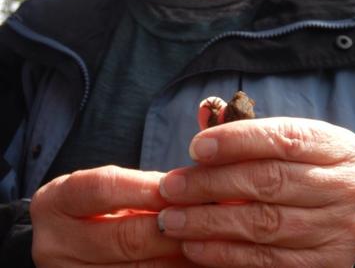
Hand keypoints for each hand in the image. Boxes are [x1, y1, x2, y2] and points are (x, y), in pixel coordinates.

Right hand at [31, 165, 198, 266]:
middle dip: (170, 227)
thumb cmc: (96, 208)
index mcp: (54, 203)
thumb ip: (141, 187)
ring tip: (209, 242)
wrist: (67, 246)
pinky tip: (193, 261)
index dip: (144, 188)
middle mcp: (53, 245)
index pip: (102, 188)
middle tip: (206, 217)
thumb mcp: (105, 190)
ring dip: (178, 256)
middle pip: (122, 236)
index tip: (179, 187)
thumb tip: (192, 186)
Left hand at [157, 116, 354, 267]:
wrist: (348, 216)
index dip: (237, 141)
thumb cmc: (308, 169)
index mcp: (340, 148)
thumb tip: (206, 110)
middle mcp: (348, 188)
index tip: (196, 148)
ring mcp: (340, 231)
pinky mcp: (326, 265)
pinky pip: (267, 261)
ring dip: (211, 223)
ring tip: (172, 219)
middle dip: (213, 184)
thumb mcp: (293, 142)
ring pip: (265, 224)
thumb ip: (250, 129)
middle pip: (270, 182)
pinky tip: (194, 245)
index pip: (284, 138)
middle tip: (172, 187)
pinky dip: (225, 254)